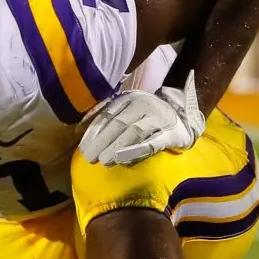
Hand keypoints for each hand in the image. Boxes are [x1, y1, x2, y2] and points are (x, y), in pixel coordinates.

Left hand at [78, 71, 205, 166]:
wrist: (183, 115)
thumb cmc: (146, 115)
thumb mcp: (124, 109)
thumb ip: (102, 117)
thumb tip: (76, 131)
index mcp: (129, 97)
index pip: (107, 114)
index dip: (93, 131)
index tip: (82, 147)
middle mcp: (143, 104)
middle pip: (118, 124)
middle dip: (101, 142)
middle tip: (90, 158)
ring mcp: (158, 117)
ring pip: (134, 132)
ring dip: (116, 147)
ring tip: (103, 161)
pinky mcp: (171, 133)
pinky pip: (153, 142)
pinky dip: (136, 150)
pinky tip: (122, 159)